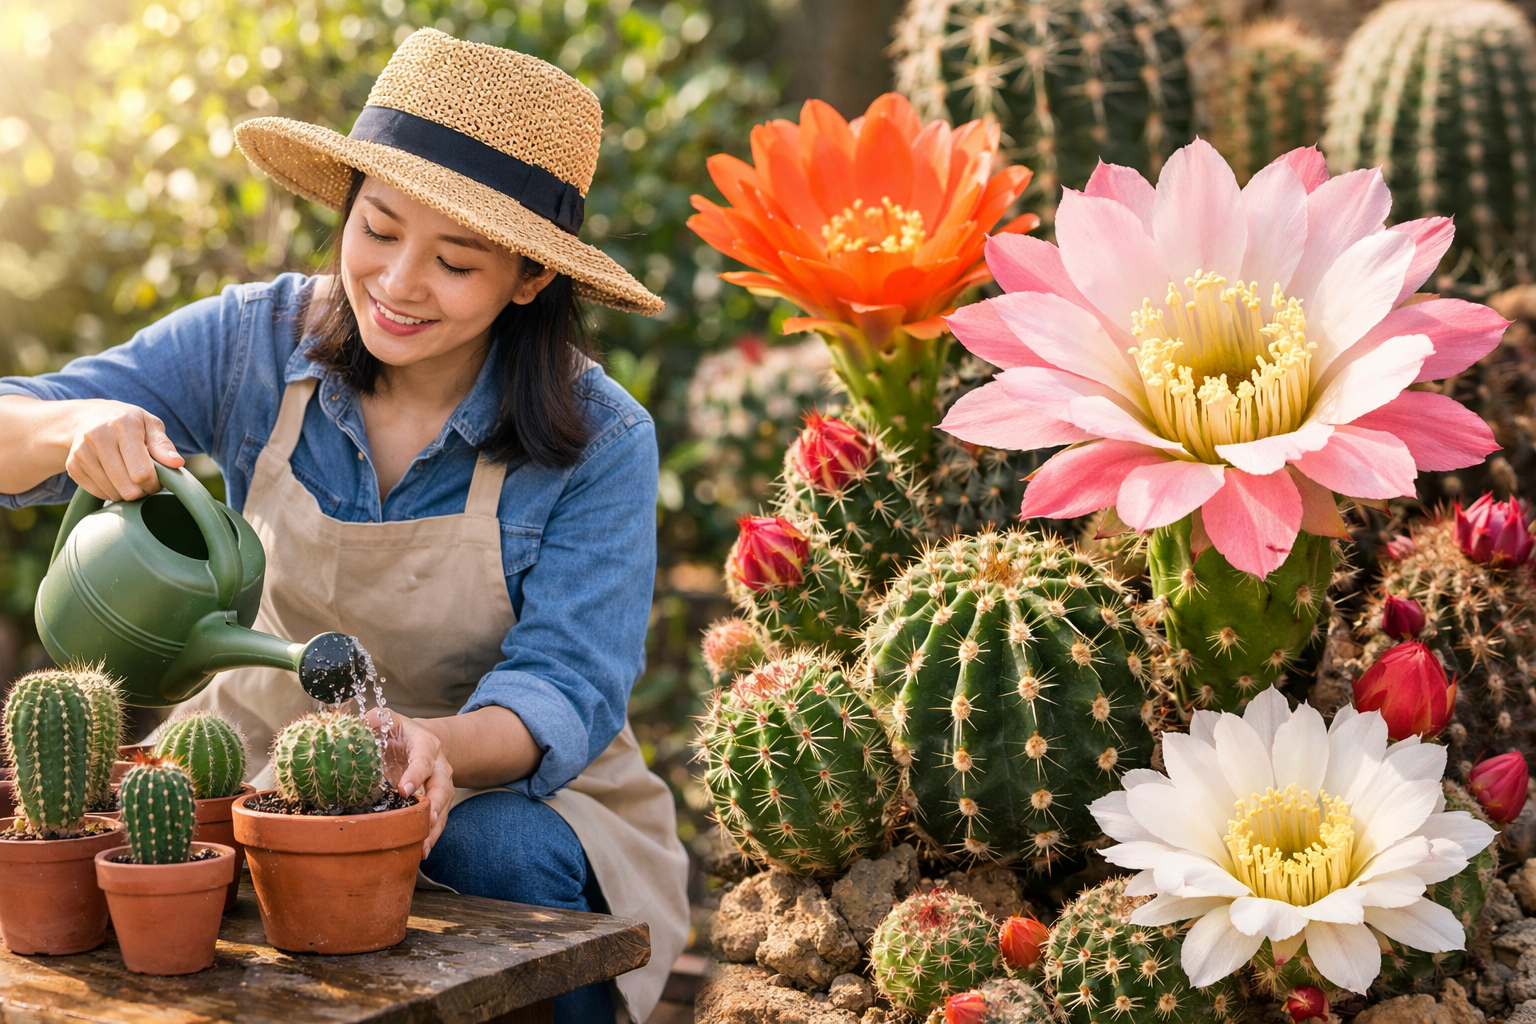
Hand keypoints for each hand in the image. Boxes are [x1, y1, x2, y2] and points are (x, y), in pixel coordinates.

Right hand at [63, 399, 183, 500]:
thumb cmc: (127, 422)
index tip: (158, 480)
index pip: (142, 472)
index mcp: (123, 426)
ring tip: (130, 477)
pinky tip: (114, 478)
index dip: (154, 483)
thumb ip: (163, 445)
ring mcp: (82, 453)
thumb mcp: (149, 425)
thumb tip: (177, 463)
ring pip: (112, 493)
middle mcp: (98, 437)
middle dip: (142, 491)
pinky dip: (110, 491)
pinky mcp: (72, 466)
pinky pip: (98, 493)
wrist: (86, 418)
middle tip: (145, 481)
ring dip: (126, 492)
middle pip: (127, 488)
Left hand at [368, 708, 453, 857]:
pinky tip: (422, 850)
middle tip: (424, 820)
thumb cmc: (400, 733)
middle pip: (442, 788)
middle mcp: (439, 766)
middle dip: (434, 805)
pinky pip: (439, 819)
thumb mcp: (391, 720)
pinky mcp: (437, 801)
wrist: (419, 742)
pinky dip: (431, 835)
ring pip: (443, 807)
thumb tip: (367, 721)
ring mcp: (440, 785)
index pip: (423, 761)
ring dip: (434, 827)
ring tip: (423, 846)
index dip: (415, 775)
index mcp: (427, 745)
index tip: (404, 790)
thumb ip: (379, 718)